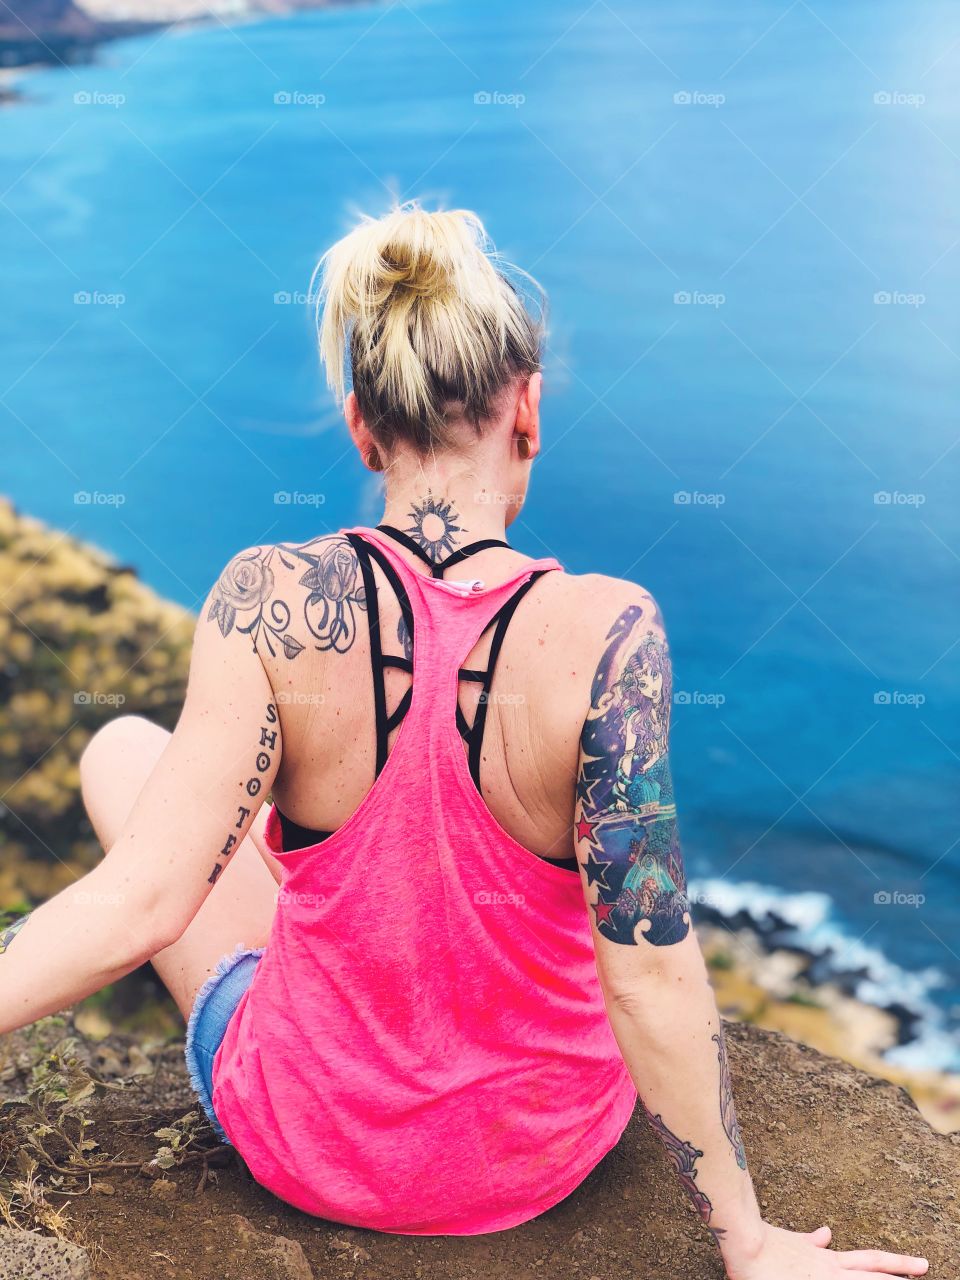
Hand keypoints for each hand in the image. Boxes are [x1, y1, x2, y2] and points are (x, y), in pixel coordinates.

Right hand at [723, 1223, 928, 1279]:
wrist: (746, 1240)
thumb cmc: (764, 1242)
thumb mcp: (792, 1241)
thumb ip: (810, 1240)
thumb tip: (826, 1234)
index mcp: (827, 1259)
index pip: (868, 1262)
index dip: (892, 1264)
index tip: (912, 1267)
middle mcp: (831, 1269)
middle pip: (873, 1269)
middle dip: (899, 1270)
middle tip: (924, 1268)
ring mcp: (822, 1277)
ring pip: (861, 1279)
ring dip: (882, 1278)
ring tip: (908, 1277)